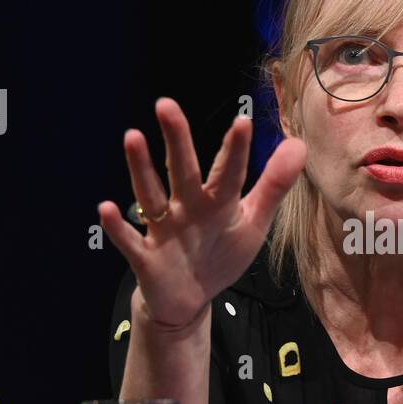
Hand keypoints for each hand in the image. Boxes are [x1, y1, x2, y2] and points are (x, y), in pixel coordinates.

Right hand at [98, 98, 306, 328]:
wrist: (188, 299)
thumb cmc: (220, 253)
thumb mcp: (252, 222)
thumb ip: (274, 186)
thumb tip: (298, 144)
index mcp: (216, 202)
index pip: (227, 173)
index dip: (235, 151)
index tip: (242, 121)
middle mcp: (187, 208)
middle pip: (182, 171)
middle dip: (176, 141)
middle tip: (166, 105)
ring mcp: (164, 230)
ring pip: (151, 195)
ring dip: (140, 168)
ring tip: (132, 137)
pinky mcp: (146, 257)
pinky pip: (129, 241)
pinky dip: (117, 227)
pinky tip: (105, 207)